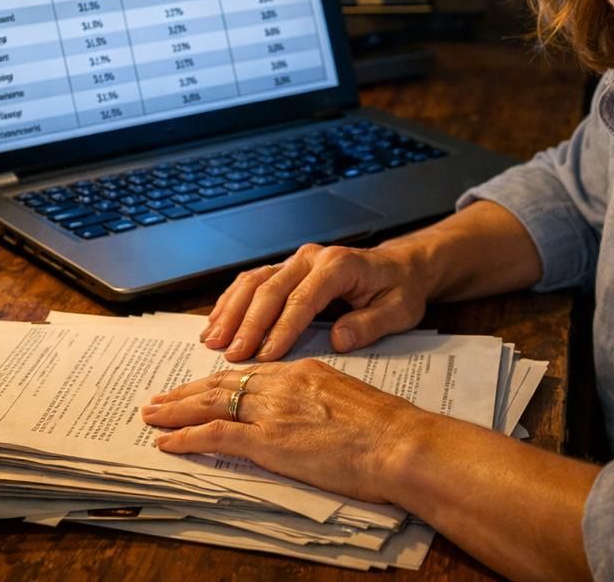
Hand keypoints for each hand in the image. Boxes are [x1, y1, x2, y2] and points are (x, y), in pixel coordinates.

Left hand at [141, 358, 427, 505]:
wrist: (401, 442)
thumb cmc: (389, 431)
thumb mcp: (351, 402)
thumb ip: (323, 402)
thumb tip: (312, 416)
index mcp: (305, 371)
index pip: (251, 373)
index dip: (220, 380)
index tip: (200, 386)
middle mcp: (283, 383)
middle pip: (223, 382)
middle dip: (187, 391)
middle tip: (160, 398)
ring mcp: (274, 410)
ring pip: (212, 402)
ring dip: (176, 410)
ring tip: (152, 415)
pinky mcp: (269, 439)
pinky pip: (216, 434)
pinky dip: (187, 436)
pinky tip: (167, 441)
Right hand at [202, 242, 430, 361]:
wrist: (400, 267)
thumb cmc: (400, 291)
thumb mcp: (400, 311)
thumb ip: (370, 324)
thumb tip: (338, 339)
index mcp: (339, 265)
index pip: (303, 298)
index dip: (282, 328)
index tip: (265, 355)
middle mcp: (312, 257)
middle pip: (271, 288)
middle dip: (248, 323)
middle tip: (232, 354)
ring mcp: (296, 260)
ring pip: (254, 281)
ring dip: (231, 311)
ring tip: (212, 341)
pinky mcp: (286, 268)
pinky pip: (252, 281)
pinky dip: (231, 301)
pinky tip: (216, 322)